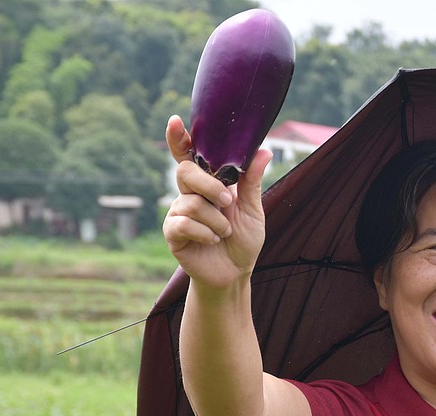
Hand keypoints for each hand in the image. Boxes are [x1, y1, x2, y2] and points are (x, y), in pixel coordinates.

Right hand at [162, 114, 271, 290]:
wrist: (235, 273)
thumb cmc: (243, 240)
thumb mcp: (253, 210)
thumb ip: (251, 181)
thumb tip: (263, 151)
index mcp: (207, 184)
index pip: (188, 156)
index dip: (179, 138)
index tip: (175, 121)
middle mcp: (189, 194)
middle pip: (185, 172)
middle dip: (209, 185)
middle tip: (227, 202)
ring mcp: (178, 213)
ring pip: (191, 202)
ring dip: (216, 220)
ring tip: (223, 233)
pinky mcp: (173, 233)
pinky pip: (183, 223)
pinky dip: (204, 233)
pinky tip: (211, 241)